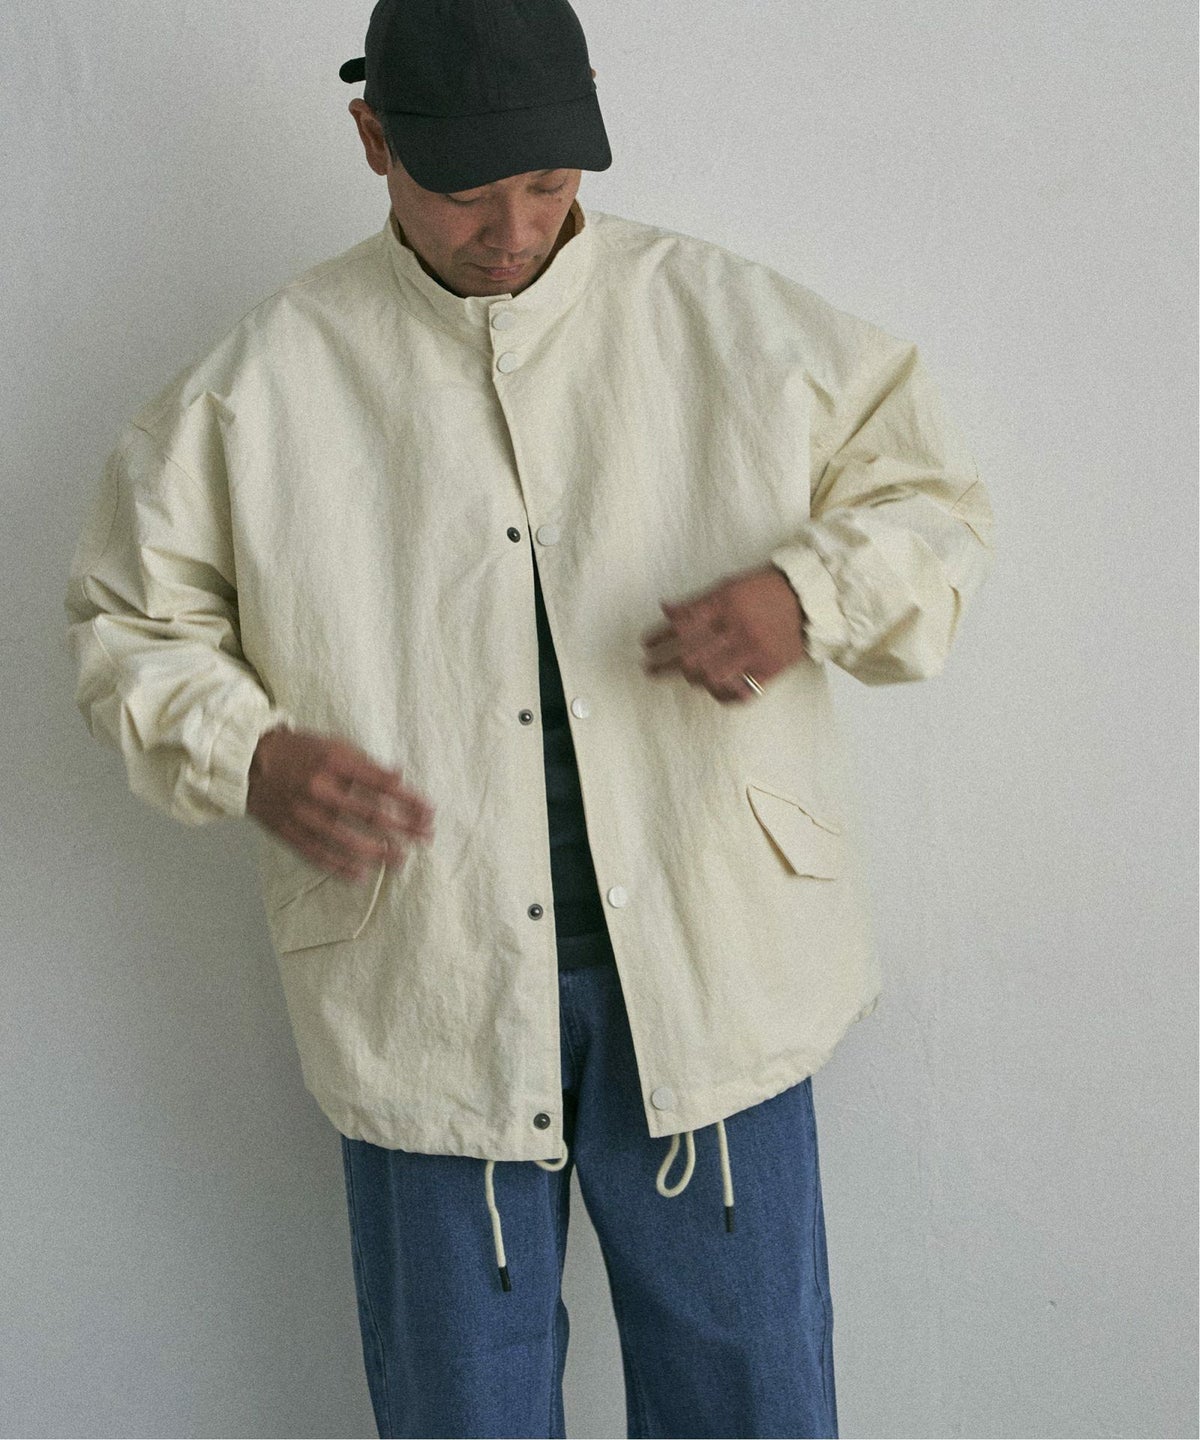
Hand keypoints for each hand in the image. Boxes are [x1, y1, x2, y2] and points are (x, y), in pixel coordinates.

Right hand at [246, 726, 434, 882]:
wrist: (247, 762)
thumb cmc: (298, 752)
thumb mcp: (333, 746)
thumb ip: (365, 764)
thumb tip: (399, 777)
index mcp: (334, 762)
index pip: (382, 785)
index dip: (409, 801)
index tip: (429, 813)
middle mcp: (319, 788)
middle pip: (370, 815)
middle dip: (402, 829)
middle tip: (424, 838)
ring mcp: (302, 813)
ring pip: (346, 840)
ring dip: (378, 852)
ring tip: (400, 860)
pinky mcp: (288, 831)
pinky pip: (318, 855)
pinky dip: (341, 867)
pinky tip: (362, 876)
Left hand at [640, 564, 806, 702]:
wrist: (810, 600)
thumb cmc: (765, 589)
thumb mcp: (729, 586)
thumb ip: (698, 602)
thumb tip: (666, 610)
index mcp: (726, 604)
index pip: (683, 625)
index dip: (660, 637)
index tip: (646, 644)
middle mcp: (738, 630)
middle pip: (691, 656)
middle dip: (664, 665)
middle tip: (649, 669)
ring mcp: (754, 653)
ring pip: (711, 677)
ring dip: (690, 678)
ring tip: (682, 675)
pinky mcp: (769, 671)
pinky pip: (738, 693)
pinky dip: (720, 694)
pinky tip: (710, 689)